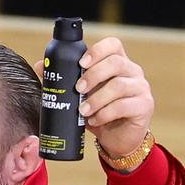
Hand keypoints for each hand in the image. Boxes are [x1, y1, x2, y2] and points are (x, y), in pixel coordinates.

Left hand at [32, 37, 153, 157]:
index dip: (97, 50)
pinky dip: (106, 113)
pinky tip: (95, 121)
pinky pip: (124, 105)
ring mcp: (141, 88)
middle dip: (93, 75)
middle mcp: (132, 71)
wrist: (116, 140)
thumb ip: (64, 79)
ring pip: (119, 86)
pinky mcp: (144, 106)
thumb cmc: (98, 113)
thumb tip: (40, 65)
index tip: (80, 63)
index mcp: (118, 62)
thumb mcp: (80, 96)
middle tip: (77, 89)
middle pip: (116, 62)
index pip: (113, 44)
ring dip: (96, 99)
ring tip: (82, 111)